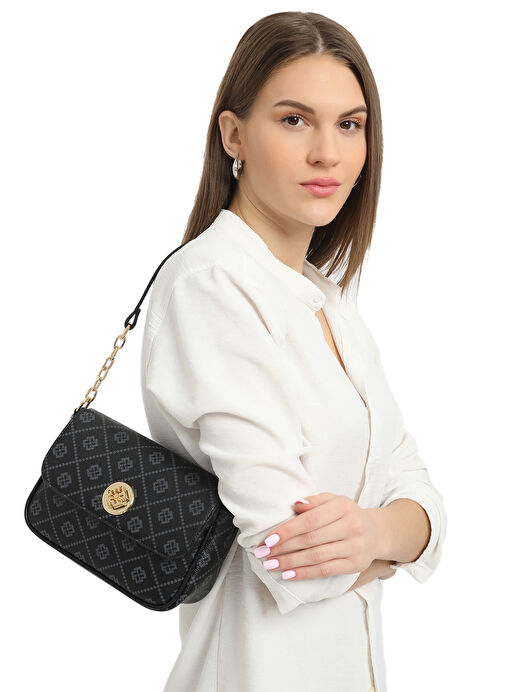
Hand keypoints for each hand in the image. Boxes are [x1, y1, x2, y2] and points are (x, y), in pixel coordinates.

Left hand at [253, 492, 382, 580]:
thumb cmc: (346, 515)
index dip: (288, 530)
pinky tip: (288, 574)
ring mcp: (355, 547)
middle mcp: (351, 526)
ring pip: (316, 557)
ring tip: (271, 565)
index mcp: (343, 507)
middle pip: (311, 539)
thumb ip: (314, 501)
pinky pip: (326, 570)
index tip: (268, 539)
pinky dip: (305, 573)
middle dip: (284, 548)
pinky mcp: (355, 565)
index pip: (310, 520)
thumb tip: (296, 505)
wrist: (376, 532)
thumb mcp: (333, 500)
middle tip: (263, 553)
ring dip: (290, 562)